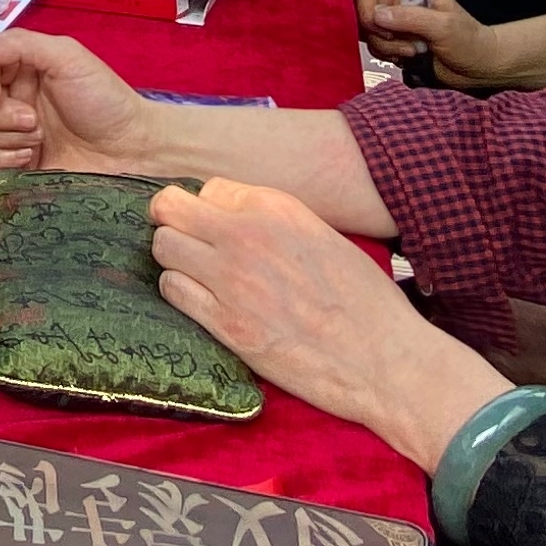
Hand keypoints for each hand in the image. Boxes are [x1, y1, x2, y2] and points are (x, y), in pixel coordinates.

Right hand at [0, 28, 163, 178]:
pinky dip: (5, 159)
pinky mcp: (14, 163)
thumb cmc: (105, 100)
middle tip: (34, 121)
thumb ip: (19, 44)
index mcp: (23, 68)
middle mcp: (13, 98)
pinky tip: (32, 158)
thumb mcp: (67, 58)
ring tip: (39, 140)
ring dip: (4, 137)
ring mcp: (12, 133)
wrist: (130, 151)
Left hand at [149, 176, 505, 469]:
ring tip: (198, 275)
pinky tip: (205, 302)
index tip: (221, 228)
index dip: (212, 209)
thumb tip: (234, 218)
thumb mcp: (323, 235)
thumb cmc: (363, 300)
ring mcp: (231, 279)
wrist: (382, 358)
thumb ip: (275, 221)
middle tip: (190, 244)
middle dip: (174, 223)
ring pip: (163, 248)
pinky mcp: (225, 323)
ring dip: (176, 259)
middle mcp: (248, 234)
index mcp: (277, 207)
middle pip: (170, 208)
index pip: (209, 187)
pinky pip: (173, 289)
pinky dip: (181, 292)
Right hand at [343, 0, 502, 88]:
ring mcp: (398, 24)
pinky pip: (375, 45)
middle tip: (391, 36)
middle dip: (372, 20)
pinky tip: (407, 58)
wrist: (478, 69)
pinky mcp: (396, 45)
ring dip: (385, 43)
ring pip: (369, 27)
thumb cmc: (470, 40)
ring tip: (412, 51)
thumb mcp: (444, 26)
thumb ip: (411, 18)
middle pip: (367, 0)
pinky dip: (386, 54)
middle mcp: (402, 2)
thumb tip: (377, 16)